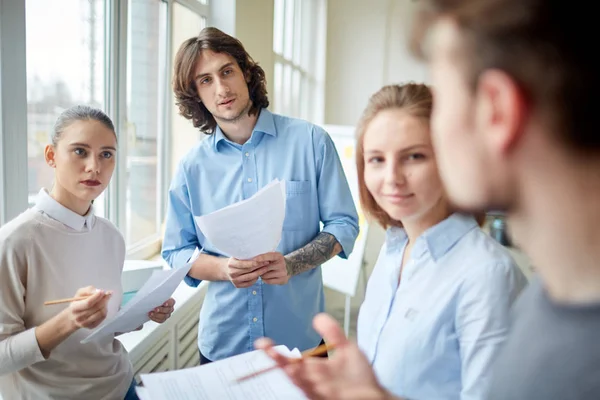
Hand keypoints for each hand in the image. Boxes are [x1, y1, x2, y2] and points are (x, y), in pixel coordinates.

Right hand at [62, 286, 111, 330]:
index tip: (102, 291)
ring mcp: (85, 323)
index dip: (97, 296)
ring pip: (101, 312)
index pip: (88, 303)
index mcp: (74, 308)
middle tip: (107, 294)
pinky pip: (103, 317)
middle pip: (96, 307)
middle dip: (104, 299)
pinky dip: (105, 310)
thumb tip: (98, 291)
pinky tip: (102, 307)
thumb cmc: (77, 303)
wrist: (73, 317)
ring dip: (105, 304)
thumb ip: (88, 290)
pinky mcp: (91, 326)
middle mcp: (79, 317)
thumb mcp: (80, 293)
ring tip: (104, 300)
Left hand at [149, 298, 175, 322]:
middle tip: (155, 309)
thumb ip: (158, 297)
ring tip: (151, 313)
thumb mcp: (157, 297)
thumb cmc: (155, 300)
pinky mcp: (163, 319)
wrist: (151, 306)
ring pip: (164, 316)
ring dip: (157, 315)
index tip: (164, 304)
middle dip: (161, 310)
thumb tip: (154, 295)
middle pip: (168, 310)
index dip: (169, 303)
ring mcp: (167, 315)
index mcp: (170, 302)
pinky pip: (160, 320)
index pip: (172, 302)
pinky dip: (155, 318)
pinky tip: (151, 316)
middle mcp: (170, 309)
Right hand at [222, 257, 269, 287]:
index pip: (243, 264)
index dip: (253, 262)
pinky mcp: (237, 285)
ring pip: (250, 277)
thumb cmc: (235, 260)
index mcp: (231, 264)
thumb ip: (244, 254)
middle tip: (267, 263)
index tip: (262, 260)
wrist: (226, 270)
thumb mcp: (237, 255)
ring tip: (266, 268)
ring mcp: (234, 280)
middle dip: (259, 266)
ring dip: (259, 273)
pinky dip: (255, 279)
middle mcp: (232, 273)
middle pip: (248, 270)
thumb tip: (258, 250)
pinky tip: (259, 274)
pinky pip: (249, 283)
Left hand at [253, 252, 289, 284]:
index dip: (261, 258)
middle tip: (254, 269)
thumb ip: (265, 257)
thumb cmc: (276, 261)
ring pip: (265, 275)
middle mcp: (281, 264)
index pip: (269, 256)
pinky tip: (266, 277)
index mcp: (278, 256)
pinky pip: (268, 281)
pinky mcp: (282, 280)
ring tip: (262, 273)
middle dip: (258, 269)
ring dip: (261, 275)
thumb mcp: (273, 256)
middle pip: (265, 268)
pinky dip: (265, 280)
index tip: (254, 260)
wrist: (289, 268)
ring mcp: (282, 273)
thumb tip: (253, 261)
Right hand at [255, 314, 391, 399]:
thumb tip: (317, 317)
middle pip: (291, 373)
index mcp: (313, 370)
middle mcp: (313, 383)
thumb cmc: (359, 377)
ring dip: (295, 376)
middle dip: (280, 363)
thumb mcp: (346, 349)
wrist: (376, 397)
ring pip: (302, 385)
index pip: (290, 361)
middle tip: (269, 351)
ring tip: (288, 365)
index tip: (262, 343)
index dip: (275, 353)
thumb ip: (332, 333)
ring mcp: (320, 393)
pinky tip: (314, 381)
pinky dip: (314, 389)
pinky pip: (317, 395)